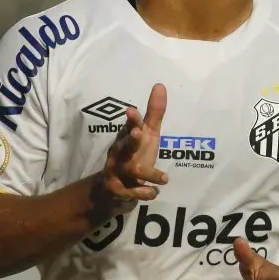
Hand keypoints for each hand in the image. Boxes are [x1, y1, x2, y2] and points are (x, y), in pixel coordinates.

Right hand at [94, 83, 168, 216]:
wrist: (114, 190)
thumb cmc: (134, 155)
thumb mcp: (147, 135)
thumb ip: (154, 113)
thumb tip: (160, 85)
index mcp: (126, 138)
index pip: (129, 127)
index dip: (131, 120)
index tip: (132, 111)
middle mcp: (120, 154)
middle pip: (124, 146)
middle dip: (131, 140)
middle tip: (138, 133)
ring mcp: (119, 173)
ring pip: (131, 171)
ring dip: (148, 174)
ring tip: (164, 178)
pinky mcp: (121, 191)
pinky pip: (133, 193)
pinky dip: (145, 193)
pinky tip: (155, 192)